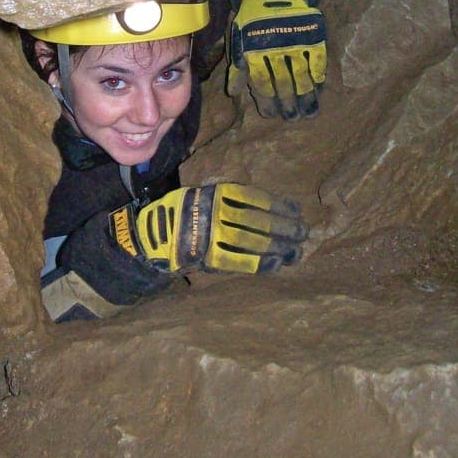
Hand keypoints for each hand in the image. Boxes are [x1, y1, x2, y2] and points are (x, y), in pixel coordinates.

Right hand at [110, 183, 307, 274]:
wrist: (153, 236)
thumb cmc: (186, 213)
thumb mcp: (206, 194)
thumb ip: (232, 199)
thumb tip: (274, 208)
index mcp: (216, 193)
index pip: (256, 199)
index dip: (280, 206)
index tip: (297, 211)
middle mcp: (214, 213)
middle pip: (258, 221)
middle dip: (285, 228)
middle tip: (304, 233)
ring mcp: (211, 236)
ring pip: (253, 241)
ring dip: (278, 247)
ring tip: (296, 251)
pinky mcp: (207, 257)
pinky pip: (240, 261)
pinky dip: (260, 263)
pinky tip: (277, 264)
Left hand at [227, 0, 326, 118]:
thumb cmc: (252, 19)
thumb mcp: (238, 40)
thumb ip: (237, 67)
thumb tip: (234, 93)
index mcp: (254, 50)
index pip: (261, 83)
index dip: (266, 101)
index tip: (272, 115)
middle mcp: (274, 48)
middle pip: (282, 83)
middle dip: (288, 104)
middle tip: (293, 118)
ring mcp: (295, 41)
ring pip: (301, 75)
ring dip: (305, 96)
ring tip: (309, 111)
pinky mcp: (312, 34)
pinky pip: (317, 59)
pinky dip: (318, 74)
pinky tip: (318, 87)